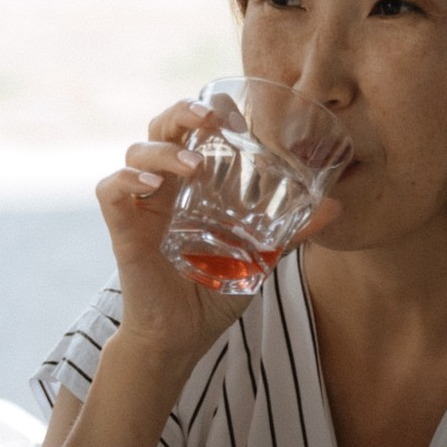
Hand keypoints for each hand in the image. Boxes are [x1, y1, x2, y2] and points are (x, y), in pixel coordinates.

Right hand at [96, 98, 337, 366]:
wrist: (182, 336)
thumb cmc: (213, 294)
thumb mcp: (260, 258)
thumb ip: (290, 232)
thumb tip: (335, 207)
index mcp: (192, 186)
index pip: (191, 132)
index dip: (207, 111)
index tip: (235, 110)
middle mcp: (164, 188)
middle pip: (159, 129)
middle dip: (181, 113)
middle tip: (211, 118)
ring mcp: (142, 207)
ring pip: (135, 152)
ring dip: (164, 150)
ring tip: (194, 165)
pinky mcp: (123, 230)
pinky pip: (111, 191)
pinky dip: (127, 179)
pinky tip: (151, 184)